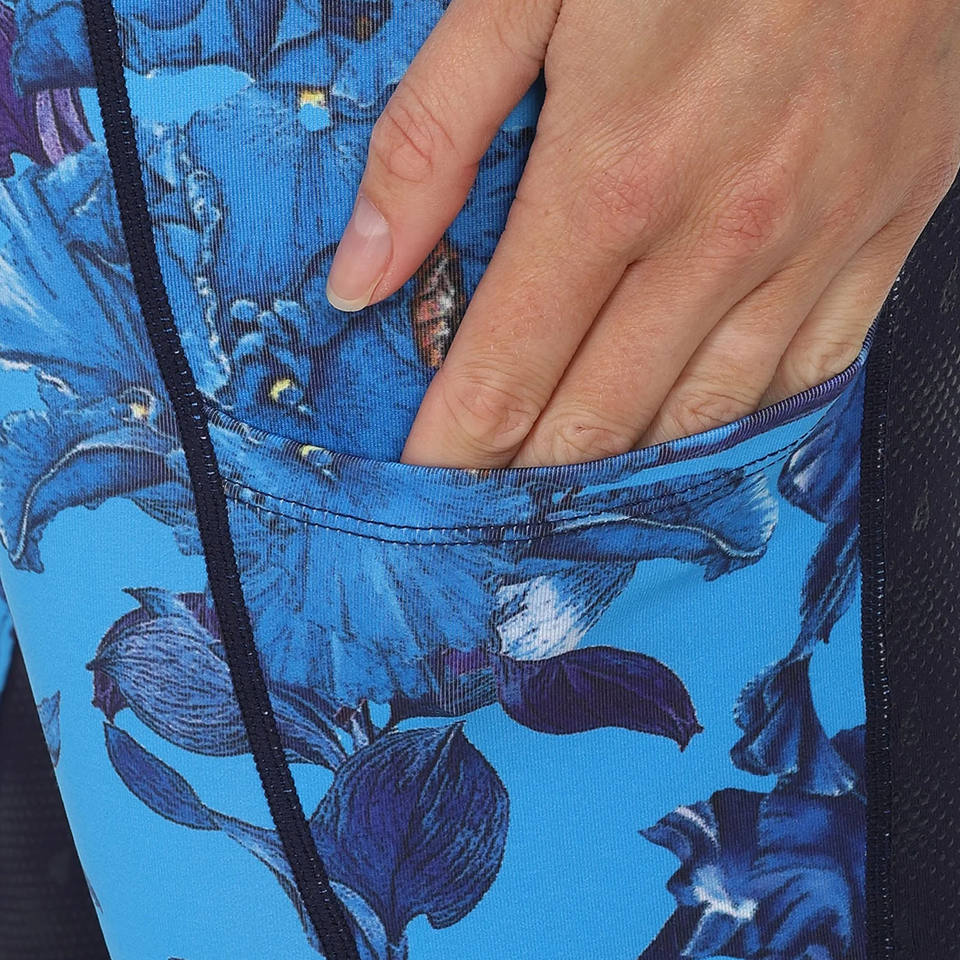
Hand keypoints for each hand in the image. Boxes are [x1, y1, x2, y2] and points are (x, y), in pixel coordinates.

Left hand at [325, 0, 959, 467]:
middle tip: (492, 519)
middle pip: (600, 416)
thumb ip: (432, 138)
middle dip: (532, 479)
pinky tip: (702, 442)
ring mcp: (813, 241)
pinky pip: (812, 370)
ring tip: (579, 506)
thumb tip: (364, 275)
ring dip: (630, 473)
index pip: (507, 368)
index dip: (457, 445)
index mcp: (610, 176)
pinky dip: (746, 423)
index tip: (427, 490)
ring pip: (705, 417)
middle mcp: (718, 233)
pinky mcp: (884, 226)